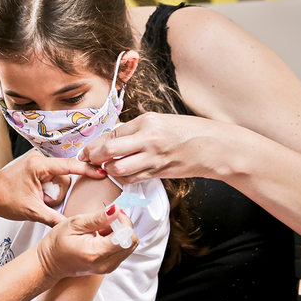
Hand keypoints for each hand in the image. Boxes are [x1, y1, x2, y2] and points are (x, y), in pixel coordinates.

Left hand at [0, 150, 106, 226]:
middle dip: (56, 193)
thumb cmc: (4, 200)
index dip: (87, 170)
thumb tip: (72, 225)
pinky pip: (51, 179)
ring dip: (51, 193)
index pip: (69, 166)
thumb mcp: (32, 211)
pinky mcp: (36, 167)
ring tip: (37, 200)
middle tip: (42, 202)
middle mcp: (39, 159)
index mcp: (38, 166)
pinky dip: (48, 190)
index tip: (102, 172)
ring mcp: (37, 162)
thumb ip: (54, 218)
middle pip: (64, 178)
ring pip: (58, 180)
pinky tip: (37, 196)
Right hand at [37, 206, 137, 278]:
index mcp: (96, 253)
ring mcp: (108, 267)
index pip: (126, 236)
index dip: (123, 220)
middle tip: (105, 221)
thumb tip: (116, 209)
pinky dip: (116, 240)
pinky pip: (122, 250)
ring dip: (119, 233)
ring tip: (100, 230)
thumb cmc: (57, 243)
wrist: (50, 263)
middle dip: (122, 226)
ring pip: (129, 246)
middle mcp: (105, 264)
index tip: (111, 213)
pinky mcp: (109, 267)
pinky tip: (100, 236)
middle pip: (131, 241)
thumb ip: (97, 218)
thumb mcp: (74, 224)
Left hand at [78, 112, 224, 183]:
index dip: (94, 144)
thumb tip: (110, 139)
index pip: (111, 133)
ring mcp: (154, 157)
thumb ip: (135, 130)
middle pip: (109, 150)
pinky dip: (123, 179)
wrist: (214, 146)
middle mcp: (149, 138)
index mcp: (147, 121)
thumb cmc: (187, 131)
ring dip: (108, 171)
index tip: (86, 151)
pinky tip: (122, 175)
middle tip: (89, 160)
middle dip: (94, 157)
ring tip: (107, 168)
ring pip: (118, 168)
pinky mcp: (160, 172)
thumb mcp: (159, 122)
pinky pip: (133, 179)